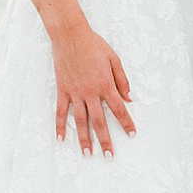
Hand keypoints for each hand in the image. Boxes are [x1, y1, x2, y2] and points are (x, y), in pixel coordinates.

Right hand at [47, 17, 134, 156]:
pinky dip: (60, 126)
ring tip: (88, 154)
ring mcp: (75, 93)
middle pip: (100, 121)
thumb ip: (121, 80)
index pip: (119, 109)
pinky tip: (61, 139)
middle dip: (106, 140)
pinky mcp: (63, 90)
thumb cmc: (93, 45)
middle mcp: (90, 92)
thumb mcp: (114, 59)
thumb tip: (129, 97)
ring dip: (84, 139)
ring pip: (80, 121)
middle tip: (109, 156)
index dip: (126, 123)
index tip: (132, 134)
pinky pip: (61, 112)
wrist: (70, 36)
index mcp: (105, 84)